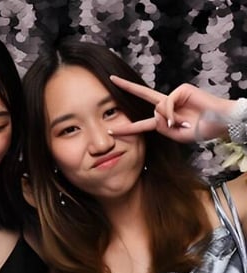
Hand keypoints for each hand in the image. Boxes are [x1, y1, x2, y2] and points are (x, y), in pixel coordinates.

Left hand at [109, 76, 236, 141]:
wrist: (220, 122)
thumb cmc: (201, 130)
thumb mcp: (177, 135)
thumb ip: (163, 128)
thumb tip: (155, 112)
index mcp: (164, 120)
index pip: (141, 124)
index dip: (127, 128)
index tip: (111, 130)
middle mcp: (166, 106)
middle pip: (142, 96)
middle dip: (126, 87)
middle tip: (111, 79)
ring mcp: (173, 97)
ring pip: (156, 108)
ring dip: (167, 118)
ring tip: (182, 123)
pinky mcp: (181, 90)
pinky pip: (166, 103)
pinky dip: (170, 112)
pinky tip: (179, 118)